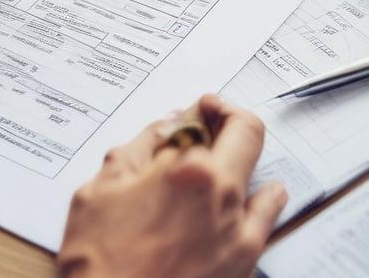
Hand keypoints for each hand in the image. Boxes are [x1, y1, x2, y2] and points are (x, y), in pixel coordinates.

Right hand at [57, 94, 287, 277]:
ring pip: (261, 175)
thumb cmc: (101, 259)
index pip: (209, 117)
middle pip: (247, 135)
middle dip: (229, 120)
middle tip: (212, 121)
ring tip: (227, 159)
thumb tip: (167, 126)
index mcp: (189, 171)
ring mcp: (238, 232)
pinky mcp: (242, 263)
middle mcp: (223, 197)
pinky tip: (264, 193)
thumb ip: (140, 148)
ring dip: (244, 159)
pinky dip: (267, 200)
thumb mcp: (103, 186)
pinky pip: (268, 220)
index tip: (200, 107)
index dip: (204, 106)